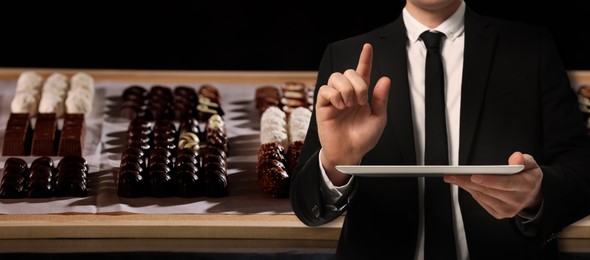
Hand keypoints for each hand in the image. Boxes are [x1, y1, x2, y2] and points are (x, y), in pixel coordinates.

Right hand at [316, 43, 390, 184]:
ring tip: (348, 105)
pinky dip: (334, 96)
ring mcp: (334, 98)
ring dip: (346, 90)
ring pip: (336, 77)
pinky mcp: (323, 105)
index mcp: (362, 95)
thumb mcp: (378, 119)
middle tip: (360, 101)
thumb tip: (385, 80)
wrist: (349, 153)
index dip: (365, 59)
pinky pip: (325, 90)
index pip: (363, 72)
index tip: (368, 47)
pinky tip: (339, 106)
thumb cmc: (363, 138)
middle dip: (358, 84)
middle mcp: (347, 94)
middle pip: (349, 72)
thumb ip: (381, 99)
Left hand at [444, 152, 542, 218]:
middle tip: (452, 175)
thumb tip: (516, 158)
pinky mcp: (500, 214)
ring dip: (466, 186)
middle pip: (489, 190)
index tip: (473, 176)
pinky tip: (464, 185)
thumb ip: (524, 159)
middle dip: (468, 181)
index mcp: (526, 185)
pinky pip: (482, 202)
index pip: (505, 183)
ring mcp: (509, 209)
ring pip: (483, 196)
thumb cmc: (527, 176)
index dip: (488, 180)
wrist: (532, 195)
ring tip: (454, 178)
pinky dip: (472, 192)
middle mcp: (517, 200)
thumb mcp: (531, 164)